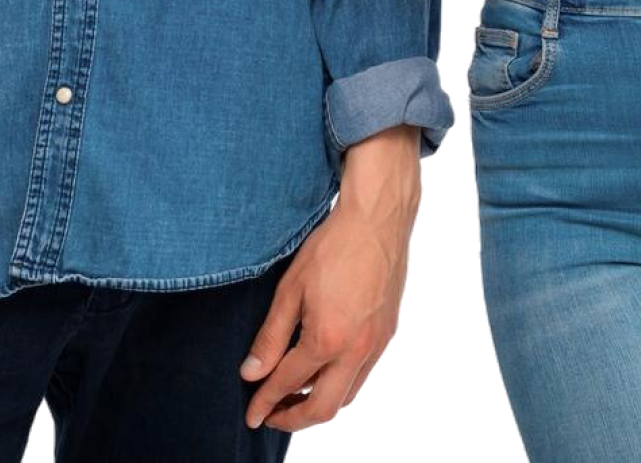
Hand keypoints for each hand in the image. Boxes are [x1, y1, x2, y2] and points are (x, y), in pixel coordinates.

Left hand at [238, 199, 410, 432]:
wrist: (378, 221)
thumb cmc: (332, 248)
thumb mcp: (291, 288)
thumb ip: (271, 336)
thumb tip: (252, 374)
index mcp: (328, 339)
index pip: (288, 384)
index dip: (266, 402)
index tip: (252, 414)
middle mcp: (357, 352)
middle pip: (323, 409)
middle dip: (293, 419)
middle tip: (272, 415)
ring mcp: (377, 347)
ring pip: (347, 399)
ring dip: (318, 406)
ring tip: (294, 397)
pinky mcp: (389, 337)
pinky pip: (363, 378)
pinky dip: (340, 387)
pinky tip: (324, 373)